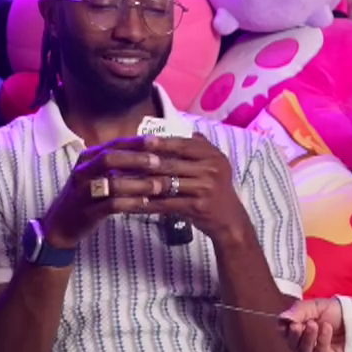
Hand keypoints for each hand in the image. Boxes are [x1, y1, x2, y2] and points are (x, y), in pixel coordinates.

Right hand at [41, 136, 172, 248]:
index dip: (136, 142)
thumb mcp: (97, 174)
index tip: (157, 141)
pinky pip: (111, 205)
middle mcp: (83, 171)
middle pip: (109, 158)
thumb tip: (150, 155)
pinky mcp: (87, 211)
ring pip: (111, 183)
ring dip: (137, 184)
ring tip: (157, 186)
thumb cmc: (86, 195)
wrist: (60, 224)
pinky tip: (144, 203)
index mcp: (87, 157)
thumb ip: (118, 164)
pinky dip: (130, 203)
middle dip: (136, 159)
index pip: (114, 145)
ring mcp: (83, 191)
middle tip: (158, 162)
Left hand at [130, 134, 254, 245]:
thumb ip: (197, 146)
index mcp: (211, 155)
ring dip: (141, 183)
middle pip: (170, 163)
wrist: (230, 220)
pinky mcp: (197, 206)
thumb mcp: (213, 164)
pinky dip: (148, 204)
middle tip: (121, 161)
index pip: (182, 144)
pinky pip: (167, 203)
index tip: (140, 141)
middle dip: (144, 162)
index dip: (160, 143)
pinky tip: (132, 203)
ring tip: (121, 182)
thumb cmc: (215, 190)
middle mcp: (210, 169)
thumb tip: (176, 131)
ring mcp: (204, 188)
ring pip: (166, 183)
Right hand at [281, 298, 345, 351]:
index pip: (284, 334)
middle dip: (295, 335)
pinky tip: (326, 329)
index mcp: (299, 332)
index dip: (284, 328)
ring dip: (308, 338)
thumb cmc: (337, 313)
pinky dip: (322, 342)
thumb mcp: (317, 306)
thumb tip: (283, 318)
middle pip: (292, 345)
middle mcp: (305, 347)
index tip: (288, 321)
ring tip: (315, 324)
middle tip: (299, 325)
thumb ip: (299, 311)